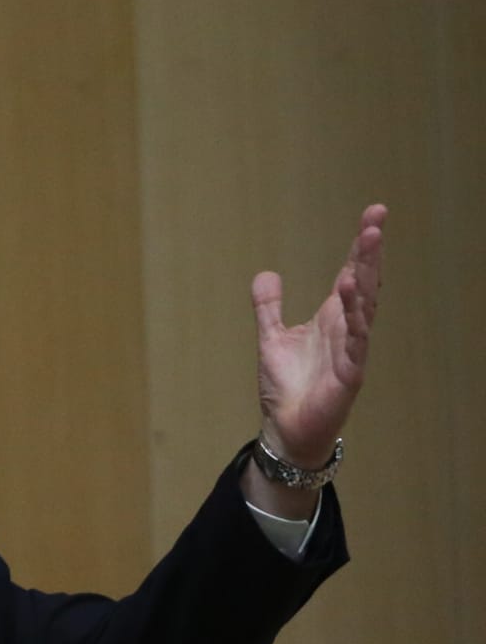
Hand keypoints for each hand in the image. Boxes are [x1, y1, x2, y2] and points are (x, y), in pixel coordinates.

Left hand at [252, 204, 385, 467]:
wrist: (285, 428)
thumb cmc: (286, 386)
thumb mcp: (271, 337)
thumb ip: (269, 306)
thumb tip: (266, 273)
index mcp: (332, 317)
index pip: (351, 273)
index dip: (360, 247)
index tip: (372, 215)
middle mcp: (346, 328)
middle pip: (364, 282)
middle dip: (370, 251)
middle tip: (376, 219)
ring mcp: (352, 349)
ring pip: (365, 305)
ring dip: (367, 274)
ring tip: (368, 242)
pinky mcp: (350, 372)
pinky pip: (357, 339)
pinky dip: (356, 315)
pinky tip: (353, 290)